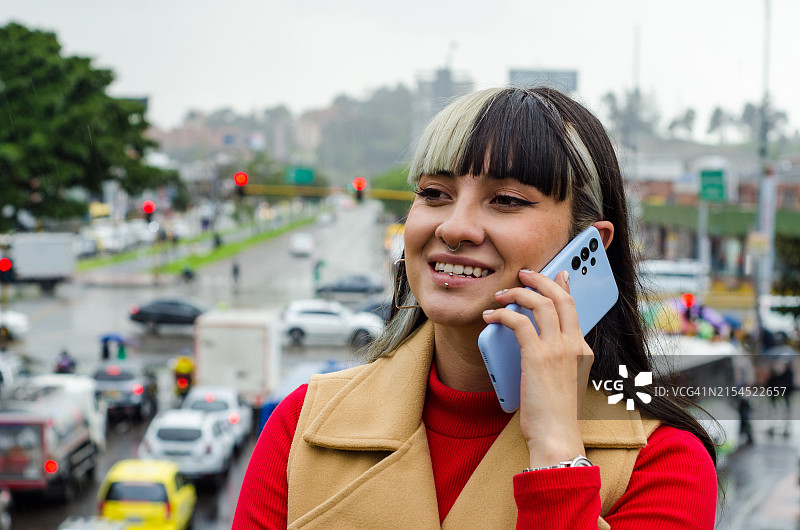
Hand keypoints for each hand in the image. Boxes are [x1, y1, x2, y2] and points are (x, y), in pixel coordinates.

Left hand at [482, 269, 593, 466]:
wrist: (557, 436)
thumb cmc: (554, 415)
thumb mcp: (561, 381)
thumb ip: (555, 359)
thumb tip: (535, 344)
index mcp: (582, 350)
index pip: (573, 309)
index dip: (563, 287)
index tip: (558, 273)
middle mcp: (574, 345)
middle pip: (560, 298)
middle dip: (542, 280)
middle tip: (525, 274)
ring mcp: (558, 349)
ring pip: (541, 304)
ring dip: (518, 293)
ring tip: (501, 293)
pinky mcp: (538, 357)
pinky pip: (519, 322)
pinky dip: (503, 314)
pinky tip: (491, 316)